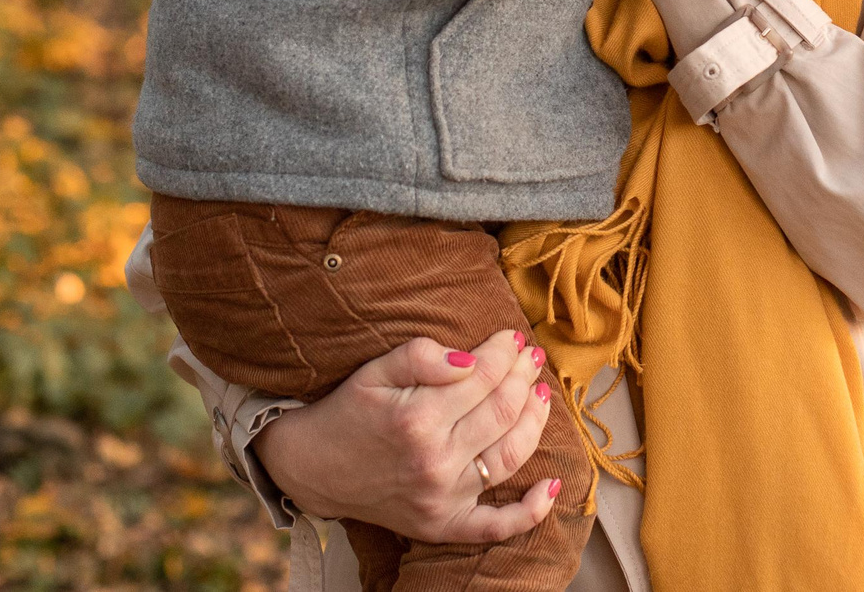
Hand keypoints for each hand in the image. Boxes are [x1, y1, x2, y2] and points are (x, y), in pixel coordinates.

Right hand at [253, 328, 558, 544]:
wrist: (311, 467)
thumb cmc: (347, 411)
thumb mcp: (375, 370)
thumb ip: (421, 355)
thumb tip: (471, 359)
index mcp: (418, 419)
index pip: (483, 378)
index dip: (504, 353)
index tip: (513, 337)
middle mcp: (435, 461)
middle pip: (502, 412)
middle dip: (523, 378)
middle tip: (531, 357)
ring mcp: (442, 498)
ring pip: (510, 457)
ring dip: (535, 422)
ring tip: (541, 393)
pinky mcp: (442, 525)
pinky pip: (496, 526)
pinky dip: (530, 512)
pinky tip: (552, 485)